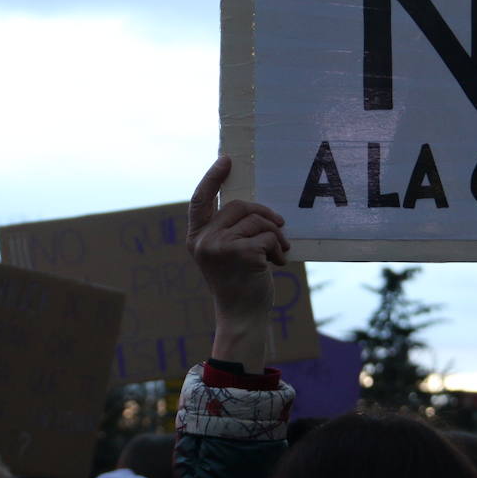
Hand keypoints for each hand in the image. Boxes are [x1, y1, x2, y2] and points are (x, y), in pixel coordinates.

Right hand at [188, 156, 290, 371]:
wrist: (242, 317)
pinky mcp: (241, 254)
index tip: (227, 160)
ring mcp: (220, 247)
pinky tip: (278, 263)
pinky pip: (268, 236)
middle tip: (279, 226)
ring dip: (276, 235)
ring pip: (257, 221)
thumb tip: (253, 206)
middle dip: (264, 214)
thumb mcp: (225, 254)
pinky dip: (279, 248)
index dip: (213, 177)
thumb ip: (228, 230)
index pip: (201, 199)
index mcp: (196, 238)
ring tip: (280, 252)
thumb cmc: (238, 284)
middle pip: (238, 206)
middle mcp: (203, 240)